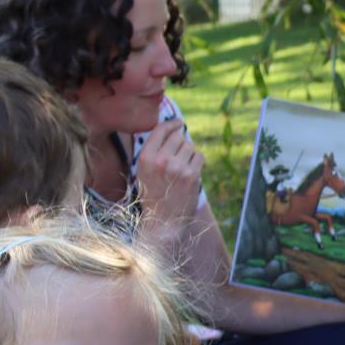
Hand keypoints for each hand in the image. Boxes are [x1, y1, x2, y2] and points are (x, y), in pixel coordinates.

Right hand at [136, 120, 204, 234]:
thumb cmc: (154, 195)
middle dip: (181, 144)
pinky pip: (200, 157)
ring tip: (183, 168)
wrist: (163, 221)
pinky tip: (191, 173)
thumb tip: (173, 130)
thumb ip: (155, 151)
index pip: (160, 130)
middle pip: (178, 137)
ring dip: (189, 154)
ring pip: (190, 146)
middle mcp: (160, 160)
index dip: (171, 124)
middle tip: (179, 157)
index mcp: (145, 158)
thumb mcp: (144, 171)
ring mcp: (177, 167)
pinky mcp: (192, 175)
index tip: (178, 123)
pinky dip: (198, 162)